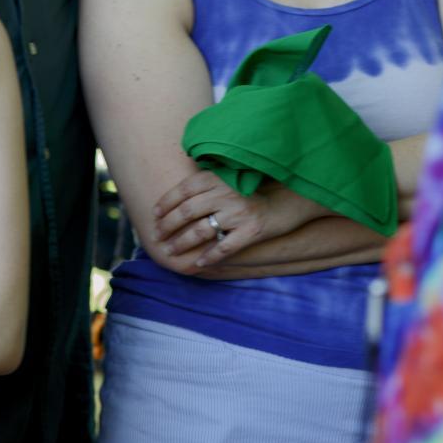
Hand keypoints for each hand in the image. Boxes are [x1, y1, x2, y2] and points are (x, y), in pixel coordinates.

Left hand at [153, 172, 317, 269]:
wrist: (289, 200)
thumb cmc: (252, 191)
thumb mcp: (228, 179)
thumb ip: (206, 183)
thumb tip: (175, 195)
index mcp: (216, 178)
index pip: (182, 191)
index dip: (165, 204)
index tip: (154, 215)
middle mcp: (225, 194)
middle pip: (186, 212)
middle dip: (167, 227)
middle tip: (156, 238)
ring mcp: (238, 213)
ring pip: (201, 232)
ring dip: (181, 244)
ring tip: (170, 252)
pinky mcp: (251, 231)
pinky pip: (224, 247)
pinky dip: (209, 257)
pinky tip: (198, 263)